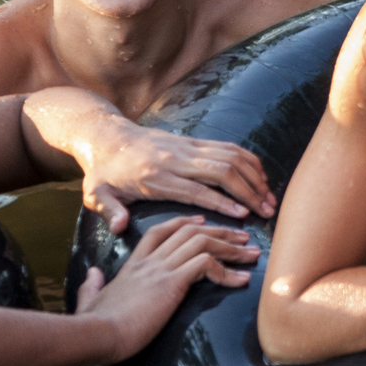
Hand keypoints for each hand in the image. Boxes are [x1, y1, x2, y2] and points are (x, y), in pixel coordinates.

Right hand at [71, 214, 257, 360]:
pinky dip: (228, 270)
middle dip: (221, 232)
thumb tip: (93, 275)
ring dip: (231, 247)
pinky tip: (241, 280)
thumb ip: (92, 285)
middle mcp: (149, 261)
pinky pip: (206, 265)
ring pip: (203, 243)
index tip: (204, 223)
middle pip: (190, 232)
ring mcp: (161, 269)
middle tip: (243, 237)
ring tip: (251, 254)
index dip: (185, 223)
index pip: (161, 231)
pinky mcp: (171, 283)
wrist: (96, 334)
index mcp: (133, 264)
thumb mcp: (89, 299)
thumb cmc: (94, 324)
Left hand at [78, 119, 274, 231]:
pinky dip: (248, 162)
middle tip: (268, 210)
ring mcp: (187, 147)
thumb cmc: (103, 173)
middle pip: (222, 171)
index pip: (196, 189)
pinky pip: (228, 148)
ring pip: (231, 157)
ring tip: (270, 197)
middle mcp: (176, 159)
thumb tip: (120, 228)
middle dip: (249, 191)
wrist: (107, 137)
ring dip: (254, 176)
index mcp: (155, 176)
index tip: (244, 216)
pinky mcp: (194, 141)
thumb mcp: (96, 195)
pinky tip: (260, 178)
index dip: (223, 203)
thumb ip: (110, 212)